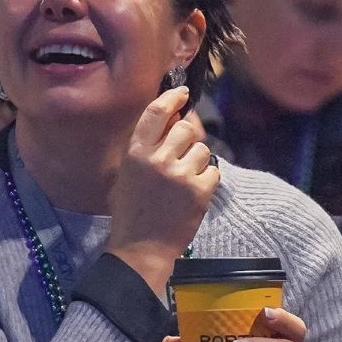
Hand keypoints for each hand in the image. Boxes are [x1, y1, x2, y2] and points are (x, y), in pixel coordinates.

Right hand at [108, 86, 217, 292]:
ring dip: (197, 162)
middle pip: (186, 128)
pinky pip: (213, 172)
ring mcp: (180, 174)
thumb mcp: (129, 173)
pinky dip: (207, 181)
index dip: (172, 98)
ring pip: (202, 149)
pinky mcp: (199, 191)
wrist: (141, 248)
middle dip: (187, 139)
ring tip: (184, 181)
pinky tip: (193, 194)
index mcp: (136, 152)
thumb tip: (173, 118)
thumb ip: (147, 146)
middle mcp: (158, 159)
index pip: (157, 112)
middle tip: (180, 157)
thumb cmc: (132, 211)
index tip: (182, 93)